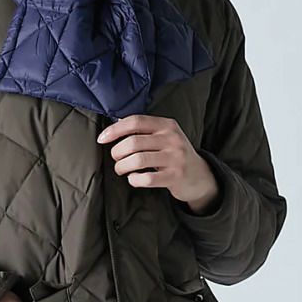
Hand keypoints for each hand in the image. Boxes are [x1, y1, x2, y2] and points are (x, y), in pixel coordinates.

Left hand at [96, 114, 220, 212]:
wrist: (199, 175)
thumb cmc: (174, 154)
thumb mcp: (165, 136)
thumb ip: (144, 130)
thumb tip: (114, 125)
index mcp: (167, 125)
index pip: (135, 121)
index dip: (115, 130)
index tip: (102, 138)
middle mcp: (172, 139)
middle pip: (133, 142)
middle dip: (117, 152)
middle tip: (116, 159)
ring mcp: (175, 158)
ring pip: (137, 160)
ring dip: (122, 166)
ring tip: (121, 169)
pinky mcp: (175, 177)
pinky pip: (146, 179)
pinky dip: (134, 180)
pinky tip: (134, 178)